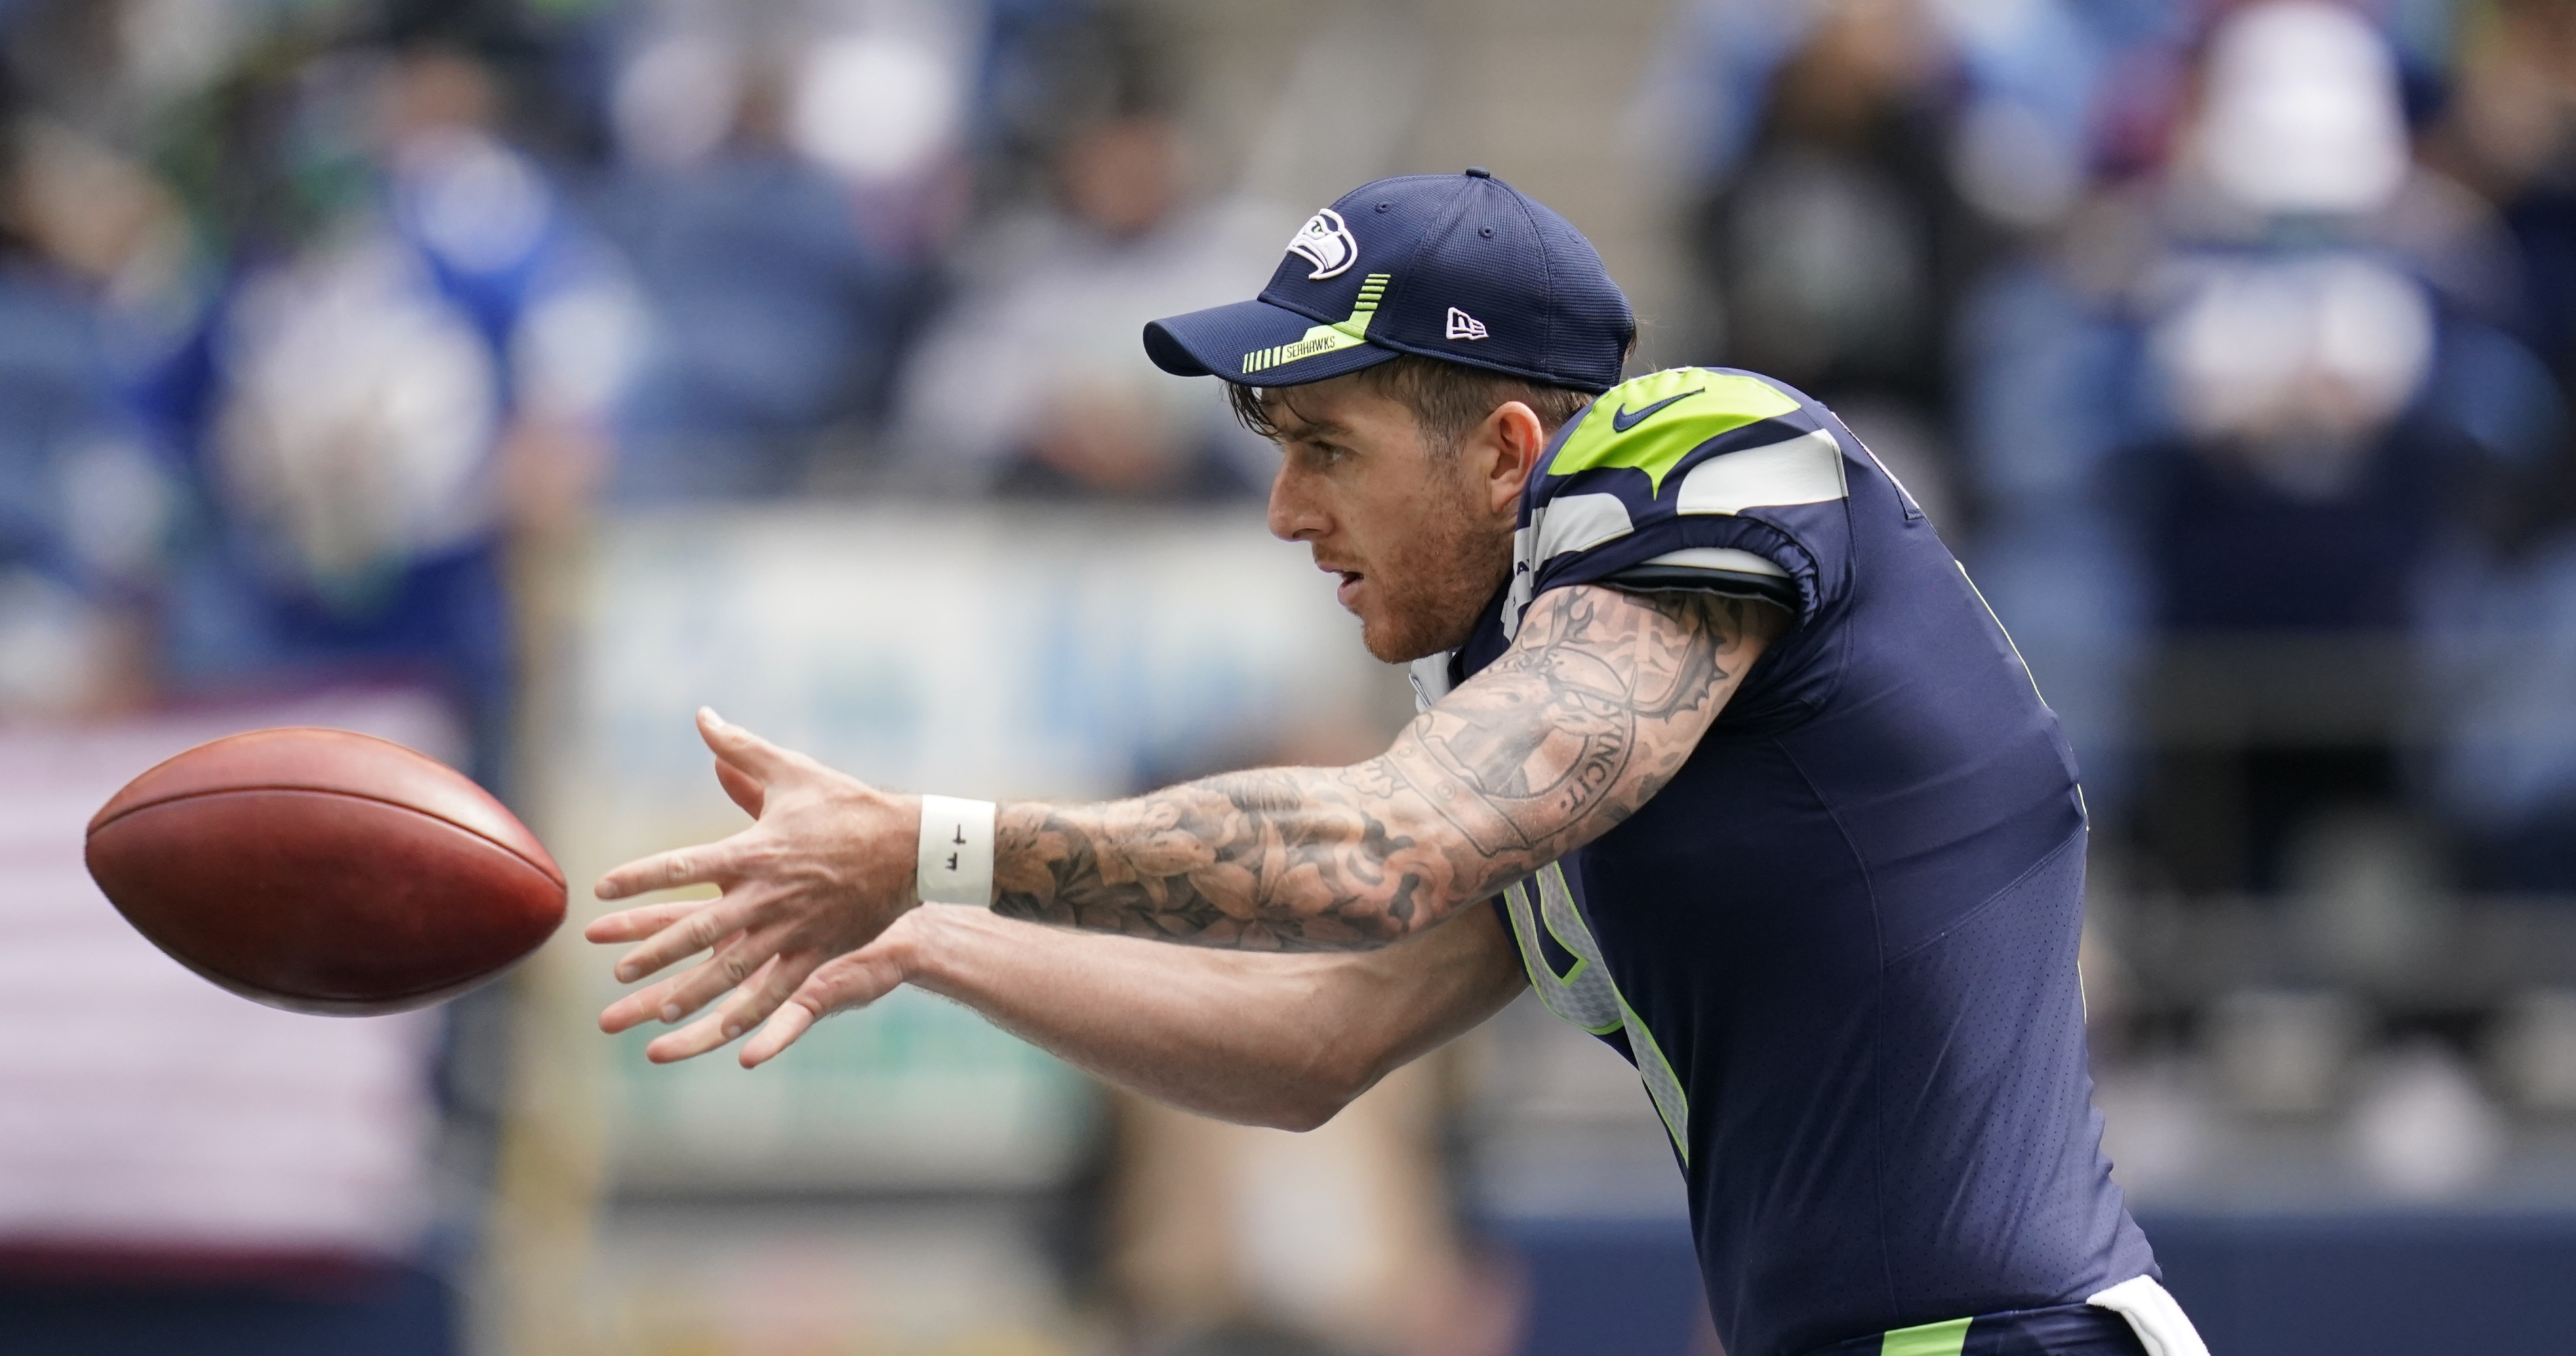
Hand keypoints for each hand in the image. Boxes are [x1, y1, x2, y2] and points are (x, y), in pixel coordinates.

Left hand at [587, 708, 919, 1058]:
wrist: (913, 846)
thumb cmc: (849, 805)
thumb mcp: (792, 772)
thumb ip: (741, 751)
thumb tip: (703, 717)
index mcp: (755, 850)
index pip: (684, 865)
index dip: (641, 877)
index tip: (602, 889)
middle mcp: (768, 895)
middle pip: (701, 928)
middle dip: (656, 951)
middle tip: (619, 971)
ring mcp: (793, 928)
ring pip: (735, 969)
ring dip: (695, 991)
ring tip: (660, 1009)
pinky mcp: (819, 951)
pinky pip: (780, 991)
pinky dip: (753, 1015)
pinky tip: (729, 1037)